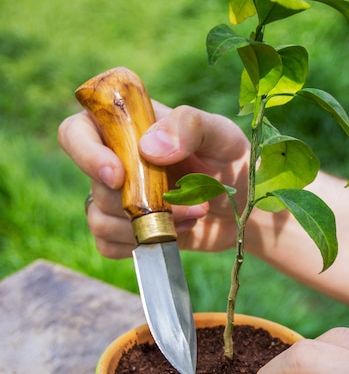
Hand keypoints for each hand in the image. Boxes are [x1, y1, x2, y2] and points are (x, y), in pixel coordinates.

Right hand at [58, 103, 249, 257]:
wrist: (246, 211)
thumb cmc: (234, 163)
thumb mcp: (222, 135)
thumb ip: (189, 127)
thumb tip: (147, 148)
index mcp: (129, 126)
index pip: (77, 131)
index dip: (87, 153)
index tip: (118, 175)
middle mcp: (117, 161)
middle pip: (95, 184)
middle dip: (141, 201)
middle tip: (188, 202)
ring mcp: (119, 199)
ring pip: (99, 218)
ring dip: (146, 226)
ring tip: (188, 218)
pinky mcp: (127, 231)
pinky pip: (106, 245)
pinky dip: (138, 246)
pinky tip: (171, 236)